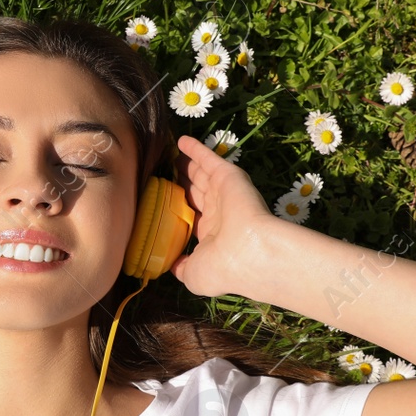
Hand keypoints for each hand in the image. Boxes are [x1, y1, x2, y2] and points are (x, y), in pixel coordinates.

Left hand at [166, 134, 275, 298]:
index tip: (167, 199)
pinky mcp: (228, 177)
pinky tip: (181, 141)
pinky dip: (196, 149)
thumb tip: (171, 266)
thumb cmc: (222, 267)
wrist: (248, 253)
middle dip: (185, 181)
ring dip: (188, 163)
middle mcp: (219, 213)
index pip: (194, 216)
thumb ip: (181, 268)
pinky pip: (209, 159)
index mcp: (212, 235)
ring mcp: (224, 193)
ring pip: (202, 174)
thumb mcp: (194, 275)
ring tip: (172, 153)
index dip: (181, 207)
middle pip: (197, 191)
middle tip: (168, 169)